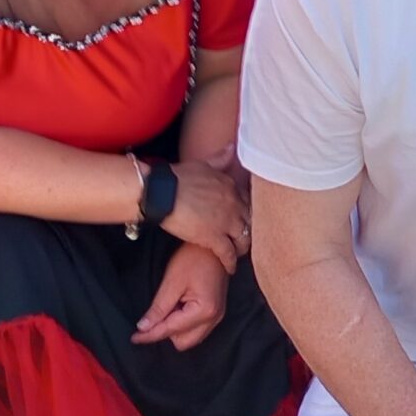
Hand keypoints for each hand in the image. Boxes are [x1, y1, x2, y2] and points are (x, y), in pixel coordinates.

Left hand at [132, 242, 229, 350]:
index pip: (171, 330)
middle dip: (166, 332)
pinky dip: (184, 324)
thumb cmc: (194, 257)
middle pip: (182, 342)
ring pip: (190, 338)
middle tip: (155, 314)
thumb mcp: (173, 281)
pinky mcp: (216, 312)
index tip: (134, 338)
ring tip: (169, 306)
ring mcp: (218, 316)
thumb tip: (143, 327)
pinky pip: (197, 330)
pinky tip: (178, 306)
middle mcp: (214, 318)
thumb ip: (159, 308)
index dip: (150, 335)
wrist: (215, 244)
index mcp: (204, 310)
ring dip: (175, 329)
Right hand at [155, 155, 249, 270]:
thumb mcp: (203, 163)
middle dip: (250, 231)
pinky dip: (230, 263)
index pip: (248, 201)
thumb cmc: (179, 177)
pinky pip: (228, 254)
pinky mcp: (214, 238)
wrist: (164, 192)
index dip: (248, 212)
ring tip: (239, 253)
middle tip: (246, 238)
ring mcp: (226, 222)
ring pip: (244, 239)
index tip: (246, 218)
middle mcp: (234, 204)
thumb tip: (232, 147)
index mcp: (231, 186)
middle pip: (251, 221)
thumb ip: (220, 158)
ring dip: (242, 248)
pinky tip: (230, 268)